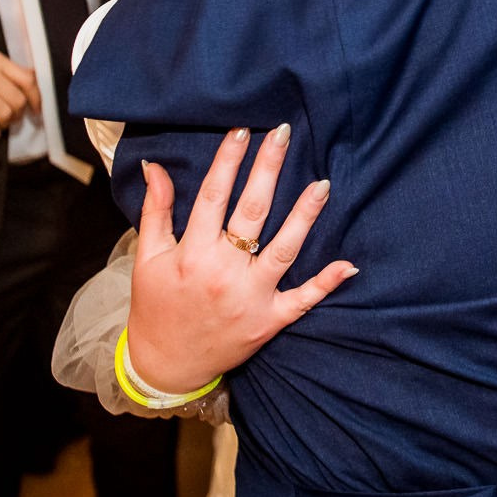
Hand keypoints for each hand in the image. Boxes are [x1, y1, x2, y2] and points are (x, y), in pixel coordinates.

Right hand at [125, 126, 355, 393]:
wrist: (167, 366)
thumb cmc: (157, 306)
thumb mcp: (148, 257)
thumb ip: (156, 210)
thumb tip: (155, 166)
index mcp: (192, 254)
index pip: (213, 196)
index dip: (228, 161)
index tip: (243, 131)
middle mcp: (224, 273)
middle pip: (252, 212)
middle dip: (268, 170)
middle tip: (284, 134)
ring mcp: (251, 298)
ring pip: (284, 250)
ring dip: (304, 215)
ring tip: (322, 184)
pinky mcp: (270, 321)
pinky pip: (303, 301)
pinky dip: (326, 283)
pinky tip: (348, 264)